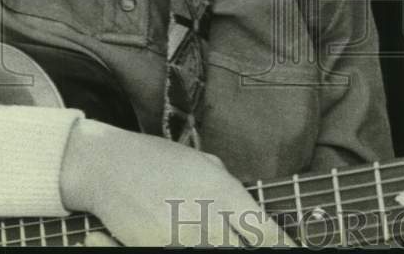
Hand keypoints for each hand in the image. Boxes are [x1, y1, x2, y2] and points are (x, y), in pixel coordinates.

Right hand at [60, 120, 292, 246]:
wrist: (109, 165)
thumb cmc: (158, 159)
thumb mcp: (203, 164)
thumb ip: (227, 188)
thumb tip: (245, 208)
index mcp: (223, 192)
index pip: (263, 231)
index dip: (282, 246)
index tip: (294, 251)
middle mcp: (207, 218)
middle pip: (242, 249)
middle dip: (252, 248)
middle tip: (254, 245)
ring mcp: (181, 238)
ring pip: (214, 252)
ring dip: (220, 244)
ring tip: (213, 235)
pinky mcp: (155, 249)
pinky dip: (189, 245)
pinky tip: (188, 236)